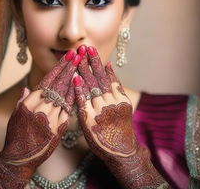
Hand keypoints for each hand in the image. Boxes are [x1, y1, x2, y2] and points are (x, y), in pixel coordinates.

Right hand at [0, 51, 81, 188]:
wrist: (21, 157)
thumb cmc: (16, 135)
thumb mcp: (16, 114)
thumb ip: (23, 99)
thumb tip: (27, 87)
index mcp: (31, 101)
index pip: (48, 79)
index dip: (59, 67)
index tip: (68, 57)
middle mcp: (42, 106)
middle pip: (59, 83)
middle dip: (69, 67)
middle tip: (78, 55)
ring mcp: (52, 116)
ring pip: (66, 93)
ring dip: (74, 78)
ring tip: (81, 66)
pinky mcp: (60, 126)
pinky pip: (69, 108)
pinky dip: (75, 96)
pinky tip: (81, 86)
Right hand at [74, 46, 169, 187]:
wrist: (122, 151)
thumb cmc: (99, 141)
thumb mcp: (85, 125)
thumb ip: (81, 103)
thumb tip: (76, 83)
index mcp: (91, 111)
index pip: (84, 87)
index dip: (79, 71)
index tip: (74, 59)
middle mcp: (104, 104)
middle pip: (94, 80)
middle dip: (87, 63)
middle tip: (82, 49)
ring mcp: (116, 102)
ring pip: (104, 80)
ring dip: (98, 64)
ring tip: (92, 51)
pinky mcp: (125, 102)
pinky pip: (117, 85)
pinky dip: (112, 74)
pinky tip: (107, 64)